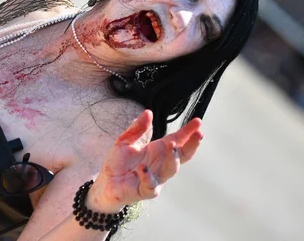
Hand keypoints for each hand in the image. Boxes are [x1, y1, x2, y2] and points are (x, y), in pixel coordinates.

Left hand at [87, 110, 202, 211]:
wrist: (105, 182)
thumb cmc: (118, 162)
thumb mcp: (125, 141)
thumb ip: (137, 128)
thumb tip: (148, 112)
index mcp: (157, 150)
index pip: (177, 139)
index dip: (188, 131)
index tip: (198, 121)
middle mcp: (161, 164)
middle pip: (182, 155)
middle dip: (192, 145)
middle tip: (198, 134)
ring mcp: (156, 178)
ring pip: (171, 170)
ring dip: (173, 157)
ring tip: (172, 144)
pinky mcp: (145, 191)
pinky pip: (151, 185)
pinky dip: (148, 176)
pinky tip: (142, 167)